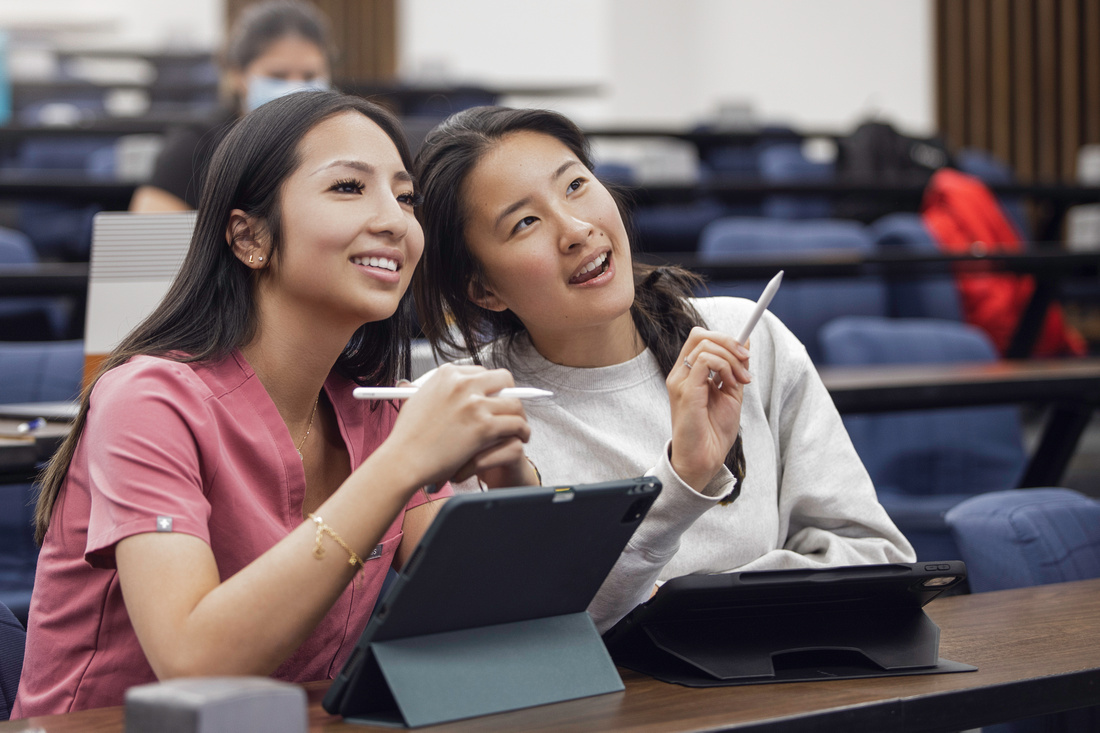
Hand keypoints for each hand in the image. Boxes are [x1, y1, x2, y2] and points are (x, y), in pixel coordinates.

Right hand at [377, 364, 530, 488]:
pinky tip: (521, 437)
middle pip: (503, 379)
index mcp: (447, 374)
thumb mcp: (416, 400)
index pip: (482, 372)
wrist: (403, 460)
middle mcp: (463, 384)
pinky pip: (516, 424)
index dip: (492, 387)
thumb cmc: (407, 437)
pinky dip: (522, 431)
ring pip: (514, 403)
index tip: (495, 398)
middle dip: (510, 394)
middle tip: (512, 409)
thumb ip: (435, 391)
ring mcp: (475, 404)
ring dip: (520, 415)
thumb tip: (448, 390)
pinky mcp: (484, 426)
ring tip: (520, 427)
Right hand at [666, 327, 750, 490]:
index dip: (725, 339)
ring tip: (740, 381)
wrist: (705, 459)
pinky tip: (731, 385)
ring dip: (731, 359)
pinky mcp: (685, 390)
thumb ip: (735, 368)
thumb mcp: (731, 393)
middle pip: (700, 335)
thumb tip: (746, 341)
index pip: (701, 339)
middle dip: (729, 342)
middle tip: (746, 361)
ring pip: (705, 345)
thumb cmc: (714, 432)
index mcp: (688, 374)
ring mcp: (680, 381)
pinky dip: (724, 366)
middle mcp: (680, 374)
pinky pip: (705, 360)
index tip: (746, 353)